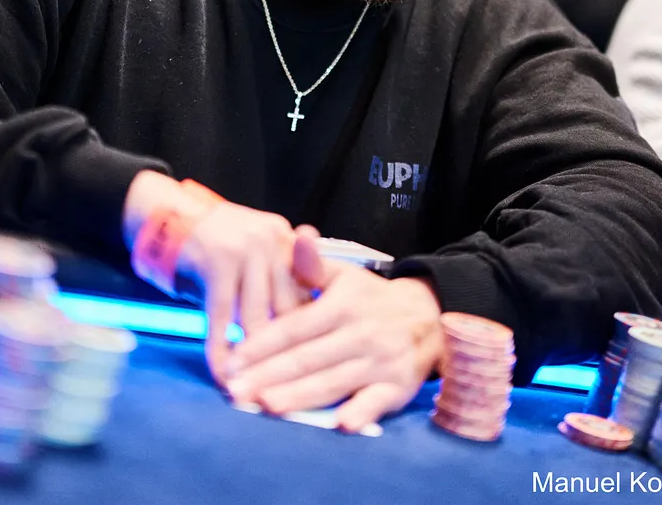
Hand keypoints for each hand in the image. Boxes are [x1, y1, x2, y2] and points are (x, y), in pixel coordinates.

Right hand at [121, 172, 303, 382]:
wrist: (165, 212)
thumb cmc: (212, 243)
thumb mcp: (252, 252)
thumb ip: (276, 282)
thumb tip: (298, 334)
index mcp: (286, 239)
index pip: (308, 293)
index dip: (309, 335)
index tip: (314, 370)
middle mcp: (272, 240)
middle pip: (288, 309)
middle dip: (286, 355)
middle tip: (288, 391)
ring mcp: (245, 249)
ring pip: (258, 318)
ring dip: (255, 361)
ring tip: (255, 392)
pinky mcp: (217, 262)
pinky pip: (223, 317)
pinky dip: (221, 350)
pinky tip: (222, 374)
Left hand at [225, 225, 443, 432]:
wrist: (427, 318)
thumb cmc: (371, 299)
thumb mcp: (345, 275)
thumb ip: (314, 263)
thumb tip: (299, 237)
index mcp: (343, 306)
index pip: (294, 328)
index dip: (262, 345)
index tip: (233, 360)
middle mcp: (360, 334)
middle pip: (307, 359)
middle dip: (268, 376)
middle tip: (236, 392)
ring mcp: (380, 362)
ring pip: (332, 383)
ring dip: (299, 397)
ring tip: (266, 406)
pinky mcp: (397, 387)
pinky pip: (375, 402)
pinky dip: (360, 412)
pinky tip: (339, 424)